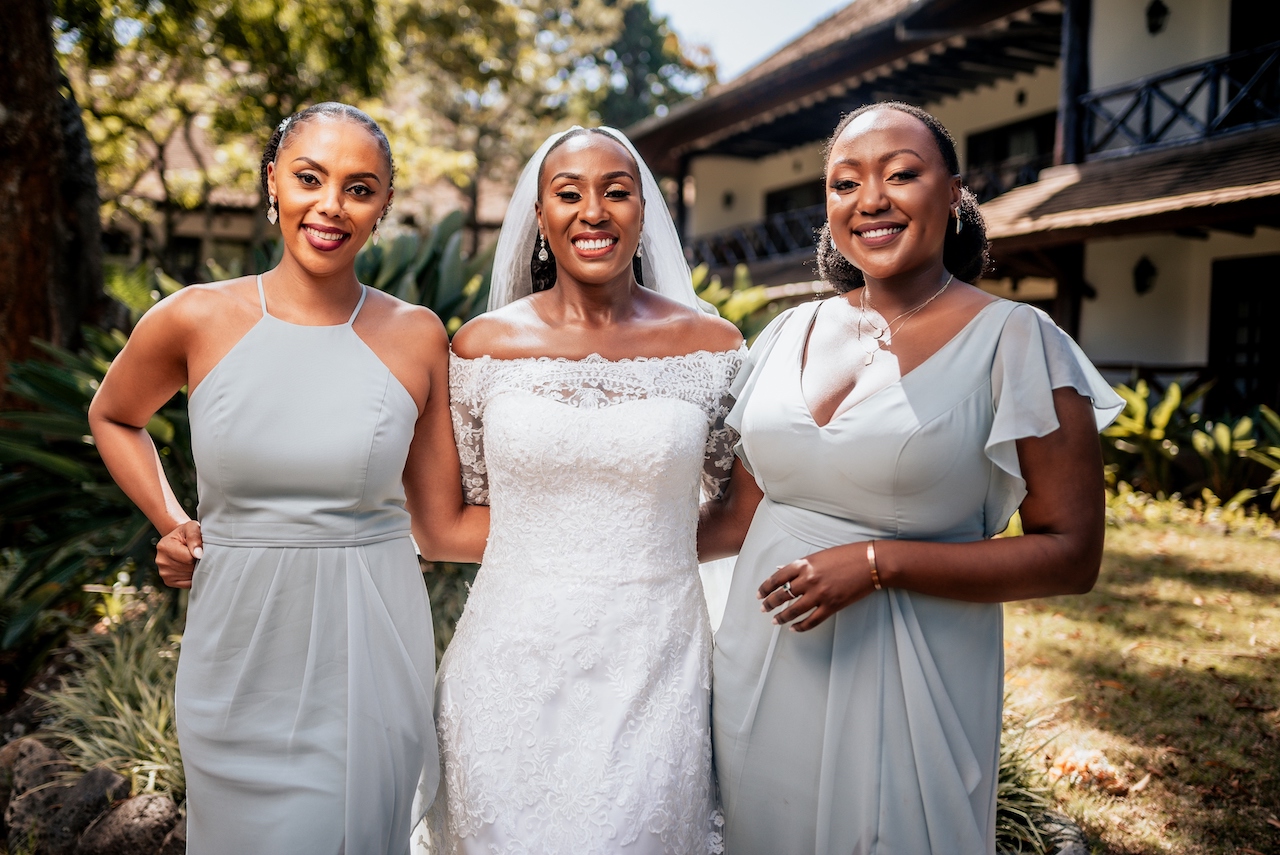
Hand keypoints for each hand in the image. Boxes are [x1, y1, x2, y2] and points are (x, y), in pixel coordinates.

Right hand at [156, 520, 202, 588]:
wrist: (180, 540)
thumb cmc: (187, 533)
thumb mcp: (192, 527)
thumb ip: (195, 537)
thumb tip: (198, 554)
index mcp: (164, 546)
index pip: (188, 558)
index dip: (198, 553)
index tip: (197, 547)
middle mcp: (160, 561)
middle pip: (188, 568)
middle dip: (197, 561)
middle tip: (196, 553)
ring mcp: (164, 573)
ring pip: (189, 576)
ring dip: (195, 569)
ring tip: (192, 559)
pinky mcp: (169, 581)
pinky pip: (187, 584)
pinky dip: (192, 577)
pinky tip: (190, 567)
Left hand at [757, 542, 874, 631]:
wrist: (871, 563)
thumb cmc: (847, 555)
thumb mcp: (820, 555)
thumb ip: (801, 565)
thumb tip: (781, 570)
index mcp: (804, 564)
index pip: (777, 578)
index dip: (765, 587)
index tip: (760, 594)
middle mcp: (809, 579)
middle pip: (782, 595)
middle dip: (769, 603)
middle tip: (763, 608)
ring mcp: (820, 594)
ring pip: (794, 610)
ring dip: (782, 617)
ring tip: (775, 621)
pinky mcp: (832, 606)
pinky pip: (811, 620)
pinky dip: (801, 626)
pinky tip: (794, 628)